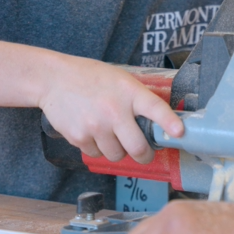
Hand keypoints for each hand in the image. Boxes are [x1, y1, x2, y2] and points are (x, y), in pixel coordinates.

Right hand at [36, 56, 182, 163]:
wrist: (54, 79)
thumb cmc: (91, 78)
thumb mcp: (121, 80)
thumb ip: (138, 99)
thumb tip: (159, 124)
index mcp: (129, 92)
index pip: (155, 109)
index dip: (169, 123)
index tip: (179, 133)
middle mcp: (114, 111)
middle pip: (138, 148)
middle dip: (144, 155)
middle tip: (144, 153)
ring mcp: (96, 126)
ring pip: (117, 155)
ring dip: (118, 151)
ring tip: (111, 134)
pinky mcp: (79, 137)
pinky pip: (97, 154)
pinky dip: (98, 149)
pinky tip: (93, 132)